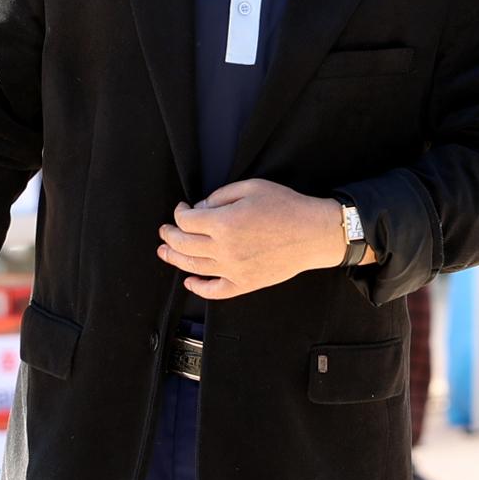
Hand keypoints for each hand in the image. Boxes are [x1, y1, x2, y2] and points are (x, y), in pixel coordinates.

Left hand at [157, 179, 361, 298]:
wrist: (313, 233)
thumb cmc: (287, 207)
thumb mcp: (251, 188)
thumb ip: (220, 196)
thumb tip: (200, 209)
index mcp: (224, 223)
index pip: (186, 221)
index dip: (178, 213)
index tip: (181, 208)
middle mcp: (224, 249)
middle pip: (183, 245)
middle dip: (169, 235)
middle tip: (165, 231)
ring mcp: (233, 269)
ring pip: (193, 268)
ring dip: (174, 259)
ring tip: (165, 252)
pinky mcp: (245, 283)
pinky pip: (215, 291)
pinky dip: (198, 288)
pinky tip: (190, 281)